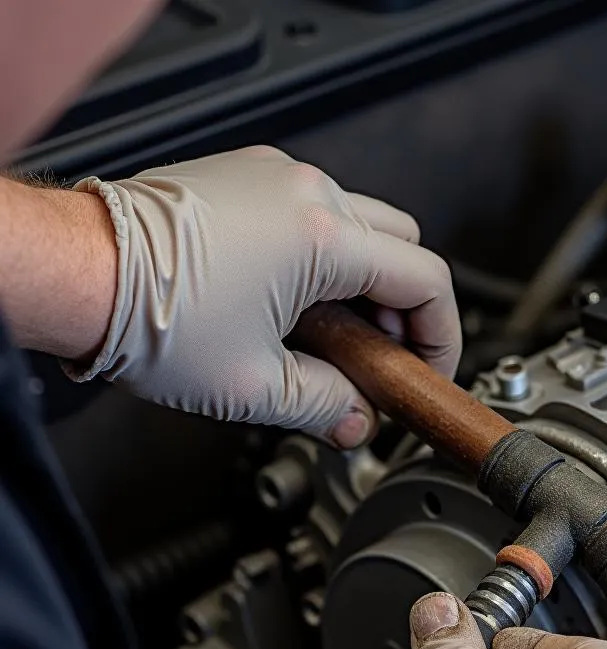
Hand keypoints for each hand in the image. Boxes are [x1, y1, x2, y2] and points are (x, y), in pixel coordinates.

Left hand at [72, 147, 460, 446]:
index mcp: (324, 237)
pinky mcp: (247, 180)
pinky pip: (315, 214)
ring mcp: (275, 178)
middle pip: (404, 247)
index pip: (427, 282)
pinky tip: (297, 304)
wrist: (76, 273)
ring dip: (365, 284)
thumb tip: (357, 422)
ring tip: (334, 338)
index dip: (442, 337)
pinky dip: (325, 259)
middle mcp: (307, 192)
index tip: (429, 370)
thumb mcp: (256, 387)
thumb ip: (328, 408)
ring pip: (362, 227)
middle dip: (405, 308)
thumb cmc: (147, 316)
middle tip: (382, 359)